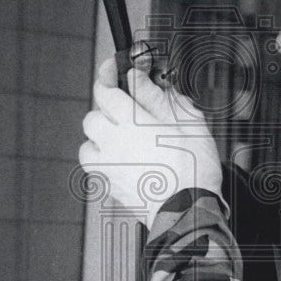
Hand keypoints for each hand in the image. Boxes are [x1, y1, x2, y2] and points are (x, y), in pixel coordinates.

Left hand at [79, 57, 222, 224]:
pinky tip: (124, 161)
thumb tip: (140, 79)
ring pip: (87, 147)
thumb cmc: (193, 169)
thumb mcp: (187, 122)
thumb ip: (158, 96)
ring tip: (120, 137)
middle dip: (104, 109)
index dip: (107, 75)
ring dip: (99, 139)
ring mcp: (109, 170)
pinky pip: (98, 170)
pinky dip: (105, 162)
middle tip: (124, 106)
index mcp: (130, 123)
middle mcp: (112, 145)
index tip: (112, 68)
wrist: (189, 213)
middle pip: (91, 118)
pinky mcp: (112, 190)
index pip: (105, 91)